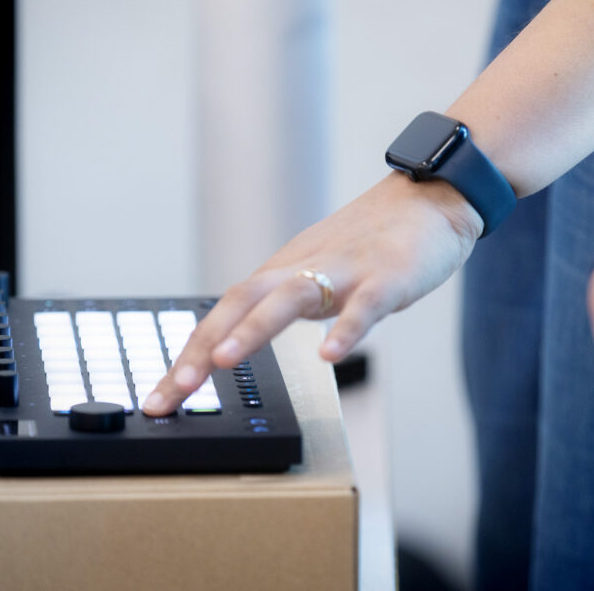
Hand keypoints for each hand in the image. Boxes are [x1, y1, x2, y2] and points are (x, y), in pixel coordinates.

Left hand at [142, 172, 482, 415]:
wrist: (430, 197)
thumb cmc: (375, 240)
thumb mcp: (319, 271)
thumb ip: (284, 302)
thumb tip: (246, 338)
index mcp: (285, 271)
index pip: (224, 312)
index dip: (190, 354)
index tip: (163, 396)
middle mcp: (304, 267)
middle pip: (241, 301)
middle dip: (202, 347)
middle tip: (173, 390)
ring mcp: (345, 272)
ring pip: (290, 298)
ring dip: (253, 329)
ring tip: (225, 361)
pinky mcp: (387, 278)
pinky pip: (363, 306)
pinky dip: (345, 330)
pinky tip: (330, 356)